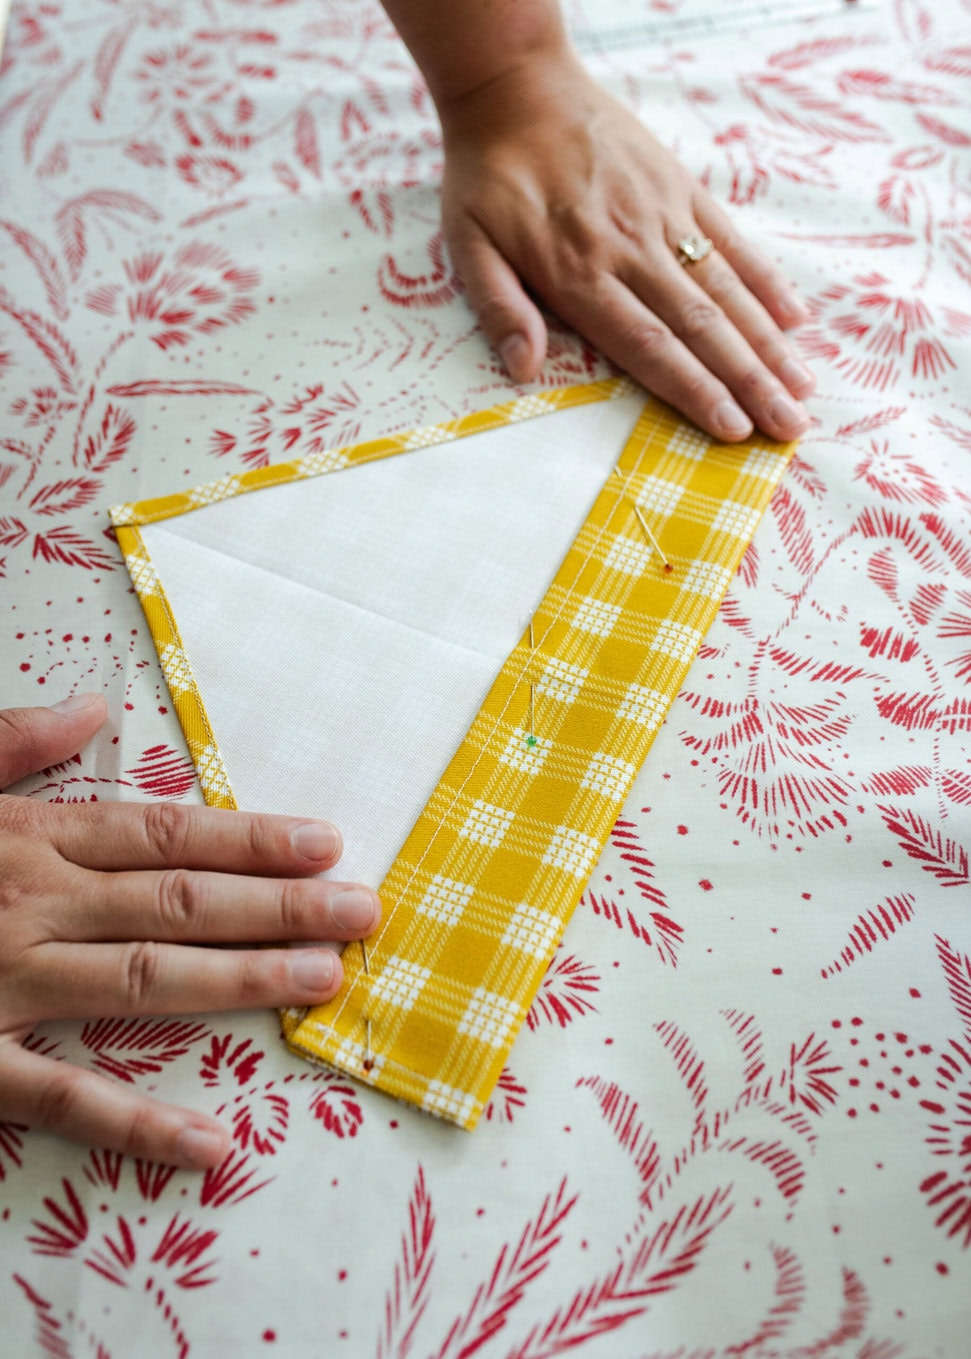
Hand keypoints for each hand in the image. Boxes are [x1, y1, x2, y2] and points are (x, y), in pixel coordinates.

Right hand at [0, 694, 379, 1168]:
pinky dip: (134, 1126)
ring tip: (326, 980)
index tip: (327, 843)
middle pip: (178, 901)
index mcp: (25, 838)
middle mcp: (29, 906)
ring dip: (239, 981)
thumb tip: (87, 704)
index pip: (163, 834)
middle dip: (278, 906)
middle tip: (368, 912)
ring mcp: (1, 985)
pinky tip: (209, 1147)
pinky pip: (58, 1099)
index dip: (250, 839)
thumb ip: (8, 744)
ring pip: (143, 980)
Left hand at [439, 50, 813, 441]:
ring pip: (725, 289)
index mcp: (579, 274)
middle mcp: (630, 249)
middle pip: (701, 326)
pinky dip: (764, 279)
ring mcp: (662, 215)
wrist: (514, 87)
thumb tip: (525, 370)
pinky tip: (794, 316)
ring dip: (767, 342)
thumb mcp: (467, 246)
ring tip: (801, 386)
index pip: (649, 346)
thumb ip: (500, 308)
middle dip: (750, 382)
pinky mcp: (679, 187)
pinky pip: (730, 239)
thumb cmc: (486, 178)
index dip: (695, 390)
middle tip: (791, 426)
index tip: (734, 429)